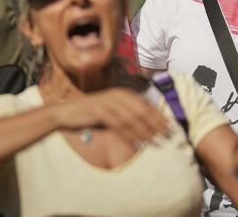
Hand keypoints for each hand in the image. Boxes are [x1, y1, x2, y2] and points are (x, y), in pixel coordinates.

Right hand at [51, 88, 168, 148]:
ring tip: (156, 142)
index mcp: (123, 93)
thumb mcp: (112, 111)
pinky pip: (119, 125)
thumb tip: (148, 125)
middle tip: (168, 135)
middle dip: (157, 124)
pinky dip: (129, 134)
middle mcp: (118, 95)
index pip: (146, 105)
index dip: (159, 116)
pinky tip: (137, 143)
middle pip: (142, 110)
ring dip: (145, 131)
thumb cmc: (91, 113)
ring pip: (132, 118)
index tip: (170, 127)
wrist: (67, 112)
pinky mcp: (100, 110)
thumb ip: (127, 114)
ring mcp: (109, 102)